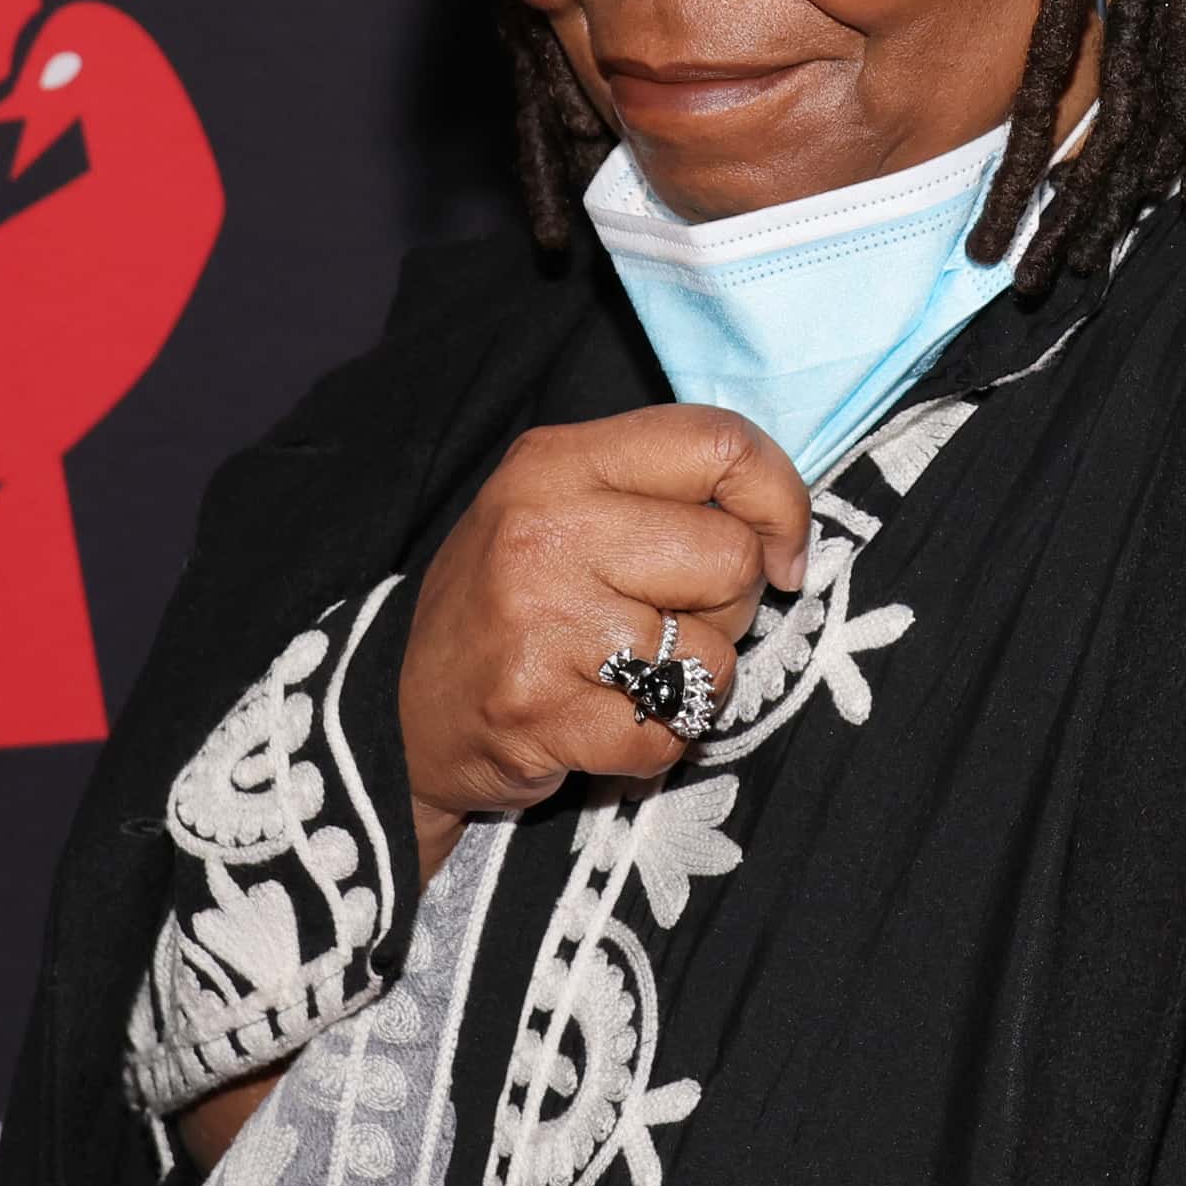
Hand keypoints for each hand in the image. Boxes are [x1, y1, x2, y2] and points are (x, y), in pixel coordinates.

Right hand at [401, 406, 812, 873]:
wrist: (400, 714)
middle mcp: (546, 530)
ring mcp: (541, 623)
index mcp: (558, 461)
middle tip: (666, 624)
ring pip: (715, 657)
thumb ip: (662, 492)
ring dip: (693, 684)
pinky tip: (606, 722)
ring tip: (628, 676)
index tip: (782, 552)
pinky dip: (656, 742)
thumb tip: (784, 525)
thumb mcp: (561, 506)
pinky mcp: (542, 712)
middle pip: (732, 558)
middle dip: (727, 607)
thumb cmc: (511, 603)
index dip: (779, 501)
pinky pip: (671, 733)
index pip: (718, 442)